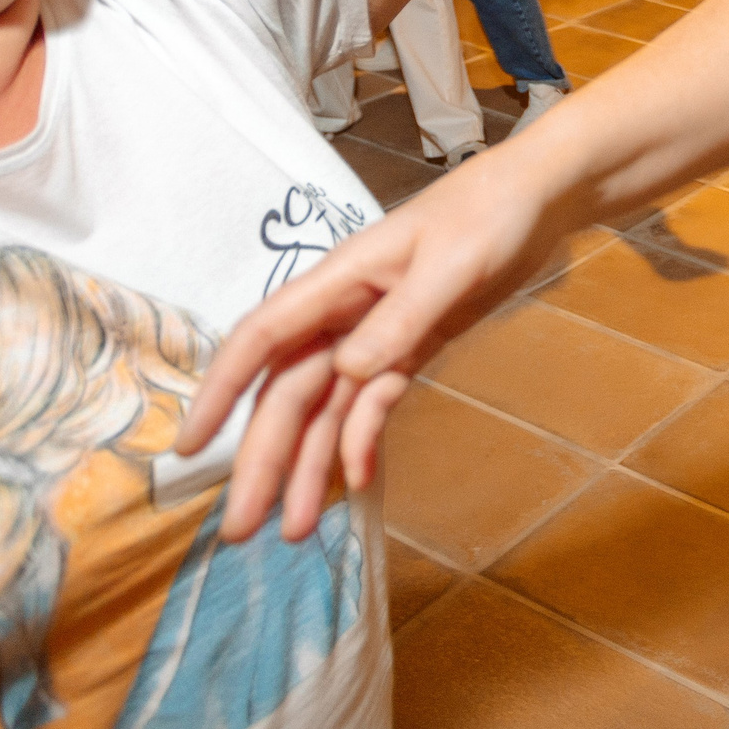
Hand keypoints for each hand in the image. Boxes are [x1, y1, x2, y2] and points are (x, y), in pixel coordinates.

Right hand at [177, 141, 575, 541]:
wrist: (538, 197)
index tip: (190, 449)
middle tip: (243, 528)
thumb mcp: (452, 264)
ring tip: (292, 531)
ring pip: (326, 408)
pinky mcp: (409, 348)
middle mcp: (344, 312)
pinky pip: (372, 403)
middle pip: (289, 391)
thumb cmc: (489, 213)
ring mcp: (375, 334)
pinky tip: (357, 481)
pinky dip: (362, 439)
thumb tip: (348, 373)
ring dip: (308, 466)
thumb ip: (402, 318)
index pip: (262, 338)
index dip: (220, 390)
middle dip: (264, 458)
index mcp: (339, 279)